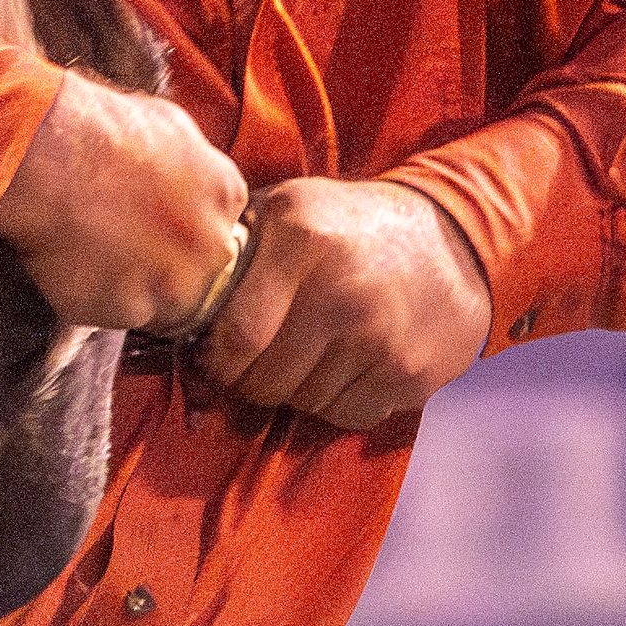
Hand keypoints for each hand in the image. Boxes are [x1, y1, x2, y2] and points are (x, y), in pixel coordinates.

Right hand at [0, 73, 248, 334]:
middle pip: (196, 274)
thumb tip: (190, 170)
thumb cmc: (101, 128)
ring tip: (88, 253)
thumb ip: (193, 162)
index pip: (216, 230)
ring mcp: (173, 284)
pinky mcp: (129, 311)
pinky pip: (113, 315)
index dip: (179, 228)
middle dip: (163, 264)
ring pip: (157, 302)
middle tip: (116, 242)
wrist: (50, 156)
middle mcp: (211, 246)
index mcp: (226, 195)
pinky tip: (68, 265)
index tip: (148, 221)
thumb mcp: (169, 124)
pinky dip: (91, 297)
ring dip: (129, 287)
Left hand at [192, 177, 492, 430]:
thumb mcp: (286, 210)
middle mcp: (341, 291)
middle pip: (264, 381)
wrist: (456, 240)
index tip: (218, 354)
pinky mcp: (410, 375)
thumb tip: (170, 337)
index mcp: (301, 240)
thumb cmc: (348, 228)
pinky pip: (344, 415)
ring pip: (301, 403)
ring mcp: (381, 338)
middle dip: (250, 380)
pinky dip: (335, 400)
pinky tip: (347, 362)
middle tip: (262, 358)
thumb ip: (231, 257)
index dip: (216, 360)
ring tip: (311, 350)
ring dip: (294, 390)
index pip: (235, 339)